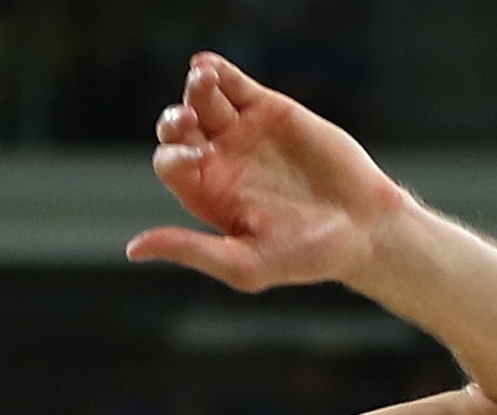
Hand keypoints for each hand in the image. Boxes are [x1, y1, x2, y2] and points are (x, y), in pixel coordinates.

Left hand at [128, 54, 410, 294]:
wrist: (363, 228)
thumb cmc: (306, 257)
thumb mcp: (244, 264)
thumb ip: (191, 251)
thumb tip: (134, 249)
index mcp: (206, 194)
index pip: (170, 164)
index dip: (173, 155)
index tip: (196, 158)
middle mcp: (219, 160)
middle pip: (178, 128)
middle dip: (175, 120)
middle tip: (187, 120)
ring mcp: (243, 132)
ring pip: (203, 100)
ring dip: (196, 89)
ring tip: (203, 83)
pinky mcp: (269, 109)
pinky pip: (234, 83)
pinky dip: (218, 71)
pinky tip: (209, 67)